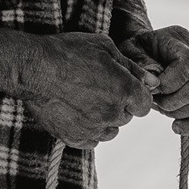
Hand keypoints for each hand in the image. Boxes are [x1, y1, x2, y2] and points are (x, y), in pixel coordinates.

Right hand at [14, 32, 149, 147]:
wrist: (33, 68)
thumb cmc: (69, 52)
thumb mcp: (105, 48)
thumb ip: (133, 67)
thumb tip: (154, 82)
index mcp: (125, 90)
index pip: (145, 105)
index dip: (135, 96)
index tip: (121, 87)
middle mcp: (113, 113)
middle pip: (126, 117)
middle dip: (118, 106)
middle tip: (97, 89)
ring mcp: (93, 128)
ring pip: (110, 131)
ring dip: (104, 120)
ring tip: (85, 101)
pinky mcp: (74, 138)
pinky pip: (91, 140)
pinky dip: (87, 130)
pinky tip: (75, 113)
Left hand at [118, 25, 188, 135]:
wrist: (144, 54)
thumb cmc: (136, 52)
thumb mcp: (129, 51)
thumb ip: (139, 63)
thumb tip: (155, 82)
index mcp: (181, 39)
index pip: (188, 66)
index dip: (170, 84)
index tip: (152, 90)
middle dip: (174, 102)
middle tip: (155, 102)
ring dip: (181, 112)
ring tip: (162, 109)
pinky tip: (177, 128)